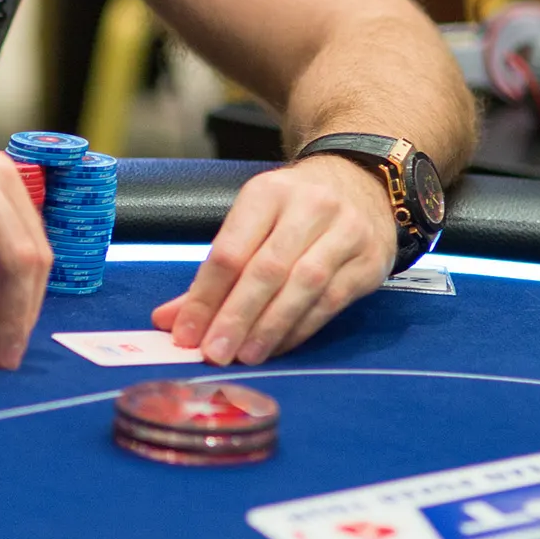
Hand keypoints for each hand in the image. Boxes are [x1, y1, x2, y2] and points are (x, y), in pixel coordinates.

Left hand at [152, 156, 395, 365]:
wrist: (361, 182)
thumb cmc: (293, 209)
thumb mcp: (252, 223)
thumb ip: (213, 273)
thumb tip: (168, 319)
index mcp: (267, 194)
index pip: (230, 251)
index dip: (204, 297)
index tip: (185, 333)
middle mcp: (309, 208)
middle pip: (266, 271)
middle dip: (236, 317)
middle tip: (214, 353)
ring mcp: (345, 232)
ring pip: (302, 287)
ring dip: (269, 328)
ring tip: (245, 356)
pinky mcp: (370, 260)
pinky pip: (331, 301)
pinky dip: (300, 328)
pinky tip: (278, 346)